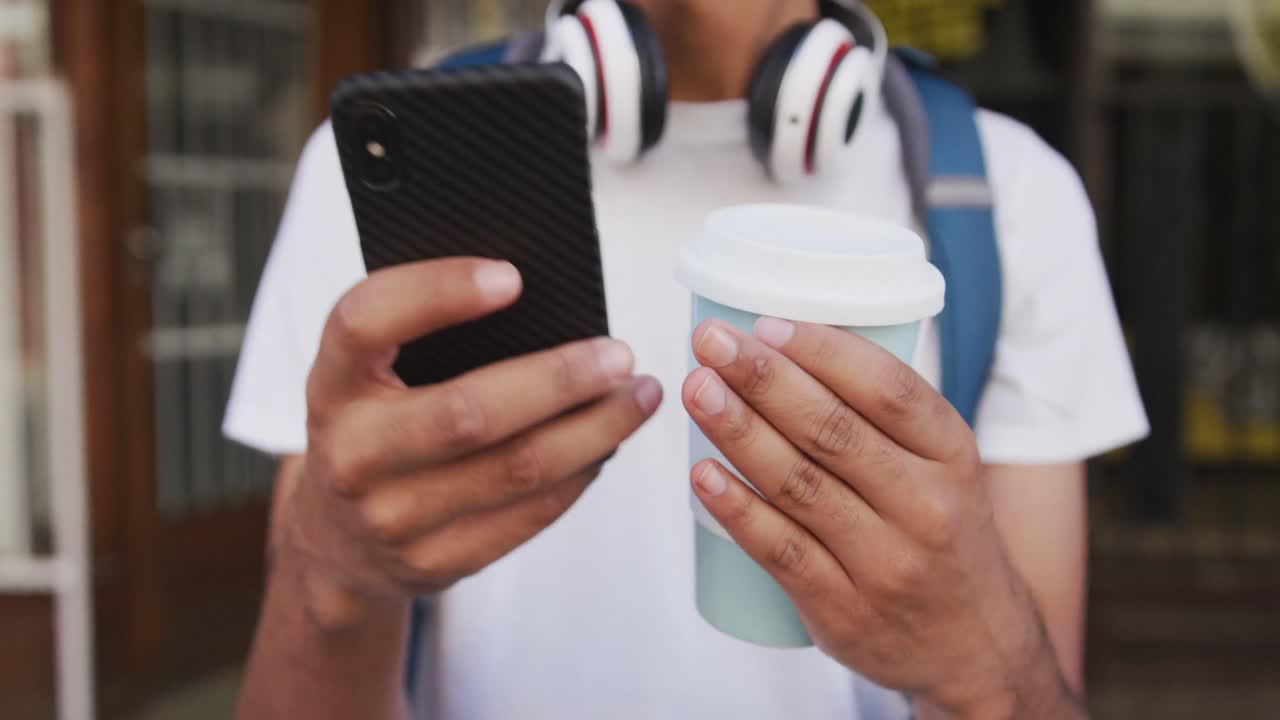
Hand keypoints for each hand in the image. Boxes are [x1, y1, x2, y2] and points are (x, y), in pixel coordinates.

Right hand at [277, 257, 661, 629]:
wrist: (335, 543)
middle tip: (619, 355)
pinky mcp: (433, 563)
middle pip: (468, 414)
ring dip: (594, 430)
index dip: (438, 292)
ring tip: (637, 396)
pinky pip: (527, 516)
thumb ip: (421, 333)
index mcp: (331, 383)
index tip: (513, 278)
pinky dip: (579, 475)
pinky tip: (606, 444)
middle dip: (560, 380)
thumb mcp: (365, 375)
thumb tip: (540, 297)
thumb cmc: (372, 427)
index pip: (366, 321)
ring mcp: (390, 518)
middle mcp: (351, 453)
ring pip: (515, 470)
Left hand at [682, 318, 1076, 717]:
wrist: (977, 647)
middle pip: (834, 431)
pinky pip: (782, 551)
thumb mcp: (945, 468)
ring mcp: (885, 563)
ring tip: (697, 390)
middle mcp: (926, 507)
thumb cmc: (943, 535)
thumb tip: (783, 345)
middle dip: (764, 379)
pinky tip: (702, 473)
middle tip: (712, 342)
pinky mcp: (844, 611)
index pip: (889, 389)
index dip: (822, 351)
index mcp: (952, 455)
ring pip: (800, 485)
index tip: (765, 323)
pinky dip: (738, 509)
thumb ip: (884, 416)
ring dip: (739, 431)